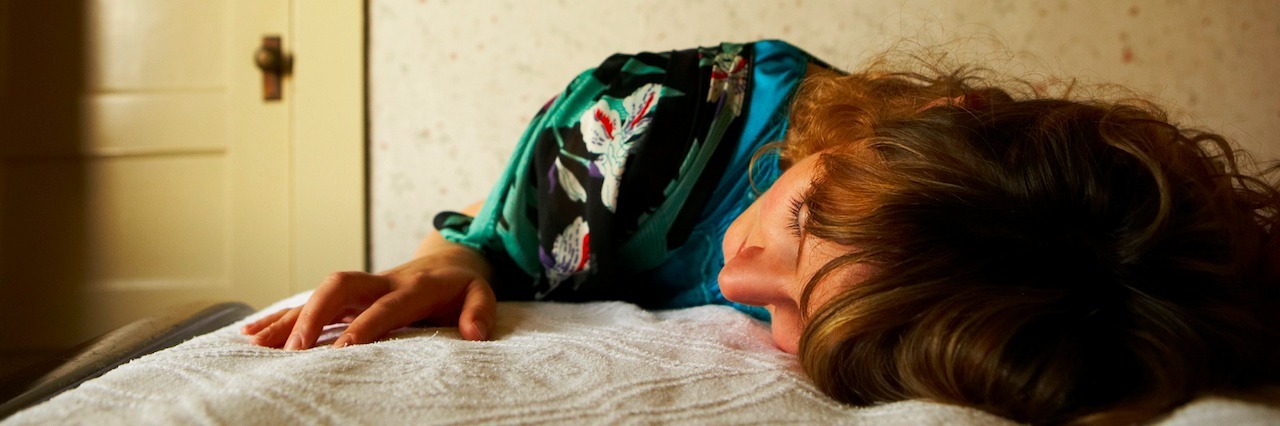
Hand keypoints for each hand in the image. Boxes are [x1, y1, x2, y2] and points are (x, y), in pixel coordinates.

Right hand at [240, 245, 495, 349]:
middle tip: (293, 352)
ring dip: (288, 318)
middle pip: (340, 286)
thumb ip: (480, 312)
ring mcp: (360, 286)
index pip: (385, 306)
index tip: (341, 351)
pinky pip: (309, 302)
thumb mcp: (482, 294)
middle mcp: (381, 281)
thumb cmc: (462, 286)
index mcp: (414, 286)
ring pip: (317, 294)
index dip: (364, 326)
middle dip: (315, 316)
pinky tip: (251, 333)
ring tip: (257, 346)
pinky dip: (280, 316)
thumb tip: (476, 335)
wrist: (448, 260)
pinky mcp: (346, 295)